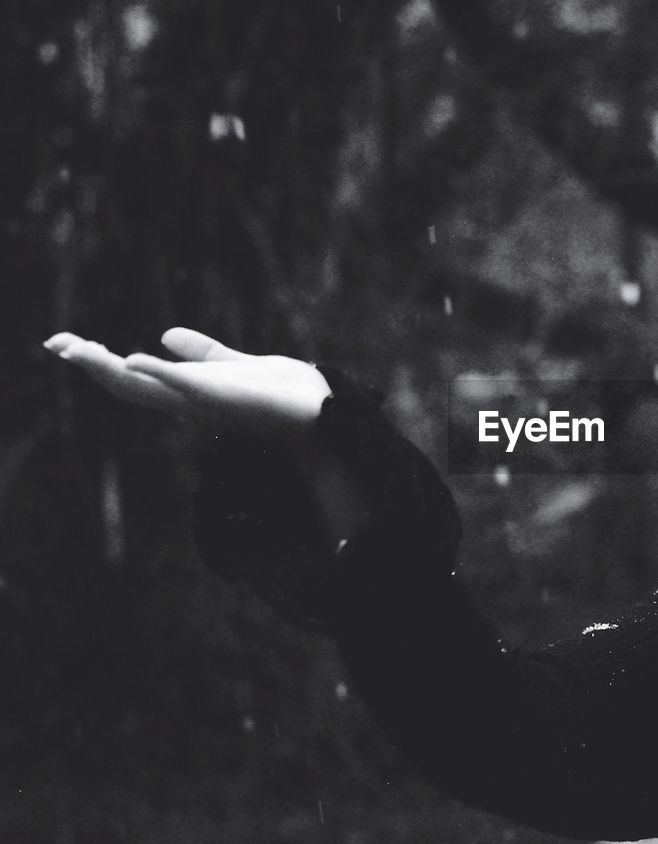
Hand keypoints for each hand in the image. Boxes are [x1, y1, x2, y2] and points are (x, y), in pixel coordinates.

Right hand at [44, 328, 331, 440]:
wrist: (320, 415)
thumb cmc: (282, 396)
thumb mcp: (235, 365)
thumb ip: (203, 353)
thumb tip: (167, 334)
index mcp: (189, 391)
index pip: (135, 377)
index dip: (100, 362)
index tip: (66, 343)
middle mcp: (190, 401)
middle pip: (129, 385)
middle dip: (92, 365)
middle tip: (57, 343)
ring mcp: (205, 402)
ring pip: (147, 387)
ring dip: (109, 368)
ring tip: (75, 347)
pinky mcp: (225, 398)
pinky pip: (186, 386)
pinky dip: (159, 373)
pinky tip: (134, 357)